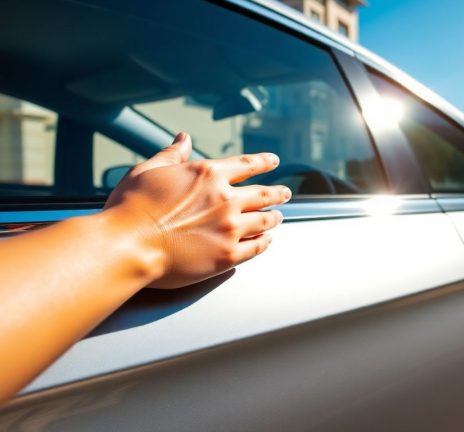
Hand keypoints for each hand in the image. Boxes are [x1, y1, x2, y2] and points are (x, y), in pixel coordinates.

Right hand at [104, 132, 290, 287]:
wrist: (126, 245)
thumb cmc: (131, 208)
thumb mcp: (149, 170)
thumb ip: (172, 155)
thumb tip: (183, 137)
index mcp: (208, 175)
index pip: (246, 165)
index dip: (263, 162)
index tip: (274, 161)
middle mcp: (226, 199)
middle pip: (264, 194)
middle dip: (278, 193)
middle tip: (286, 193)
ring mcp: (230, 228)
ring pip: (265, 220)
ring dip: (274, 217)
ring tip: (278, 216)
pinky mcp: (228, 256)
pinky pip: (257, 247)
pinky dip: (265, 242)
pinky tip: (266, 240)